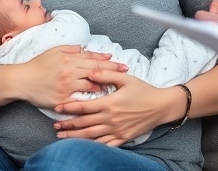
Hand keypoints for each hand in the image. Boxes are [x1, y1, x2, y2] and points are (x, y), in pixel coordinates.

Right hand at [17, 45, 127, 108]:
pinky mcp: (62, 99)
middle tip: (126, 72)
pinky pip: (79, 100)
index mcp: (69, 59)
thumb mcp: (55, 51)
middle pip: (96, 72)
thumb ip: (71, 49)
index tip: (120, 62)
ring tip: (116, 87)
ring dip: (104, 86)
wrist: (22, 80)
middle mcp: (70, 71)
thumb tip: (85, 48)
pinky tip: (99, 100)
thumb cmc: (38, 64)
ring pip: (91, 86)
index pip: (93, 59)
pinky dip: (90, 100)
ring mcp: (67, 86)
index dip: (108, 61)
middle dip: (113, 71)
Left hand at [53, 70, 177, 145]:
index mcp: (110, 103)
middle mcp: (111, 119)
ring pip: (90, 136)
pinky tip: (83, 146)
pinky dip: (92, 146)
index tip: (58, 108)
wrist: (161, 106)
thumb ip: (107, 74)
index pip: (84, 107)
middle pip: (84, 123)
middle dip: (67, 125)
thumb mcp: (126, 78)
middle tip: (55, 125)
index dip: (69, 107)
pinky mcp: (122, 138)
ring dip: (75, 137)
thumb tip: (90, 71)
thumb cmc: (144, 91)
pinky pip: (104, 145)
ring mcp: (116, 130)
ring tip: (62, 137)